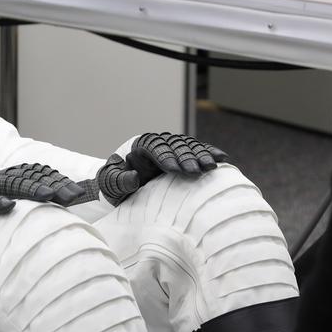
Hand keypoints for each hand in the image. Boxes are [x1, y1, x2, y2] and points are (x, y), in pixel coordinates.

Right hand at [0, 164, 85, 239]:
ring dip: (30, 190)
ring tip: (49, 197)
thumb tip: (50, 210)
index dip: (57, 182)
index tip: (77, 193)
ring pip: (10, 185)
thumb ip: (21, 204)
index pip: (36, 176)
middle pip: (29, 178)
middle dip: (52, 185)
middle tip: (73, 196)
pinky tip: (9, 207)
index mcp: (8, 178)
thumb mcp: (1, 204)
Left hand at [98, 133, 228, 204]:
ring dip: (201, 156)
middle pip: (174, 146)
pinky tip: (222, 158)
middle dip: (186, 158)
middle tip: (196, 172)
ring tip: (211, 167)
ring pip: (189, 147)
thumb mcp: (110, 184)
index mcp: (139, 146)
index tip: (175, 170)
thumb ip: (119, 181)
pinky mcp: (183, 156)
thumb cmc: (114, 185)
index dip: (165, 157)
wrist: (122, 188)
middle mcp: (158, 143)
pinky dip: (210, 153)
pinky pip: (198, 151)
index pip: (154, 147)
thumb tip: (134, 177)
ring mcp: (172, 148)